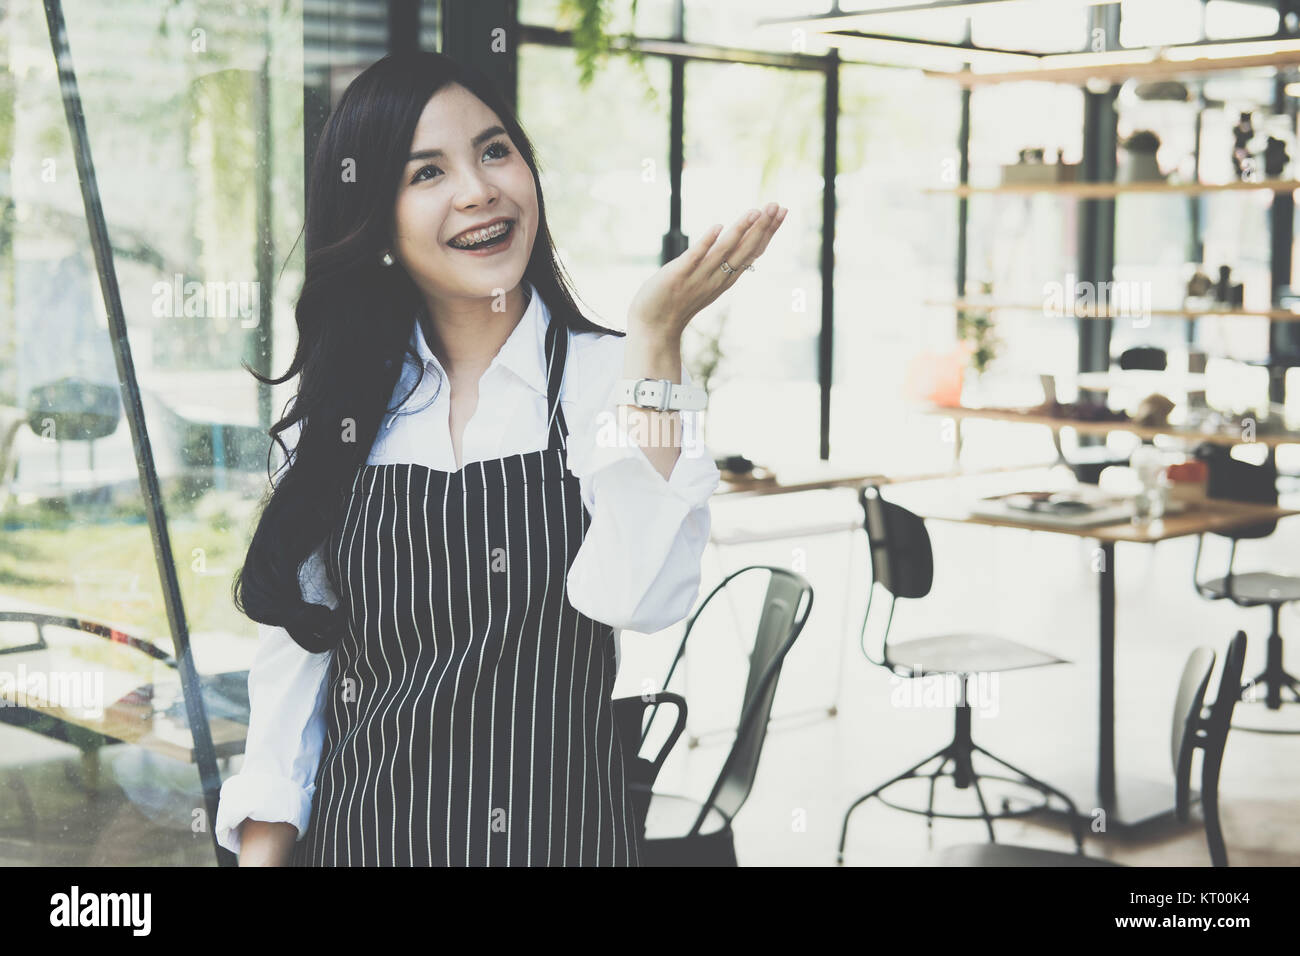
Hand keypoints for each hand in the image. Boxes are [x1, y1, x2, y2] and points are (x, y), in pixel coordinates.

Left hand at [628, 201, 786, 340]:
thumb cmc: (678, 303)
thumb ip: (719, 265)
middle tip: (777, 205)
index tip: (782, 211)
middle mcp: (717, 277)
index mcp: (726, 277)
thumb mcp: (706, 282)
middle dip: (762, 227)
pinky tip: (718, 226)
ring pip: (725, 251)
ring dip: (741, 230)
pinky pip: (695, 257)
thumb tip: (731, 244)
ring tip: (755, 211)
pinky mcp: (678, 275)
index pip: (753, 251)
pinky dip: (707, 243)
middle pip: (746, 249)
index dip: (769, 231)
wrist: (654, 327)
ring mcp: (699, 276)